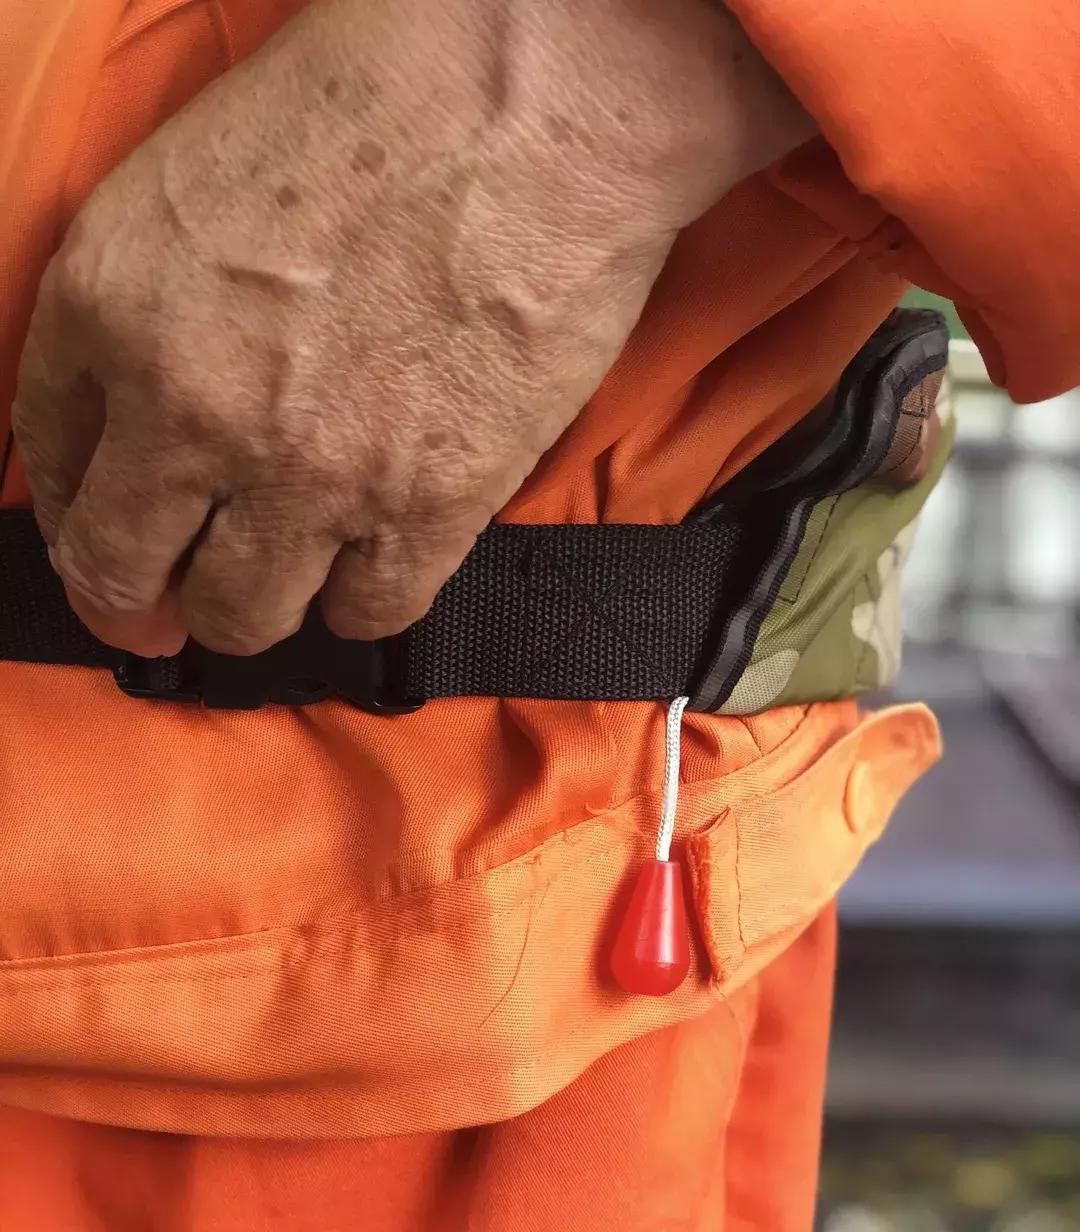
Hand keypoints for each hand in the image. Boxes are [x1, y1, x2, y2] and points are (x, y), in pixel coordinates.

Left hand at [13, 0, 810, 656]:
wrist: (531, 99)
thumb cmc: (375, 103)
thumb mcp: (187, 181)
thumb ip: (136, 313)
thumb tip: (138, 422)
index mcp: (111, 304)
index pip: (53, 466)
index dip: (78, 524)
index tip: (110, 544)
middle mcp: (192, 405)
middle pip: (126, 574)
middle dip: (144, 597)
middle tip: (174, 599)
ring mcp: (310, 469)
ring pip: (241, 616)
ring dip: (253, 602)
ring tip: (289, 567)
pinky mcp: (426, 505)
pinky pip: (366, 614)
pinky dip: (361, 598)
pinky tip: (375, 556)